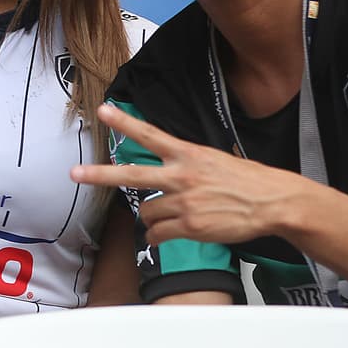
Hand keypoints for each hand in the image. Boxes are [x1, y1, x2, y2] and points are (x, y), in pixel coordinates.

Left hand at [70, 103, 299, 246]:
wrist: (272, 202)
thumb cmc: (247, 180)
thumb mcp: (214, 159)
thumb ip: (187, 162)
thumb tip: (167, 167)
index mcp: (188, 154)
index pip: (150, 134)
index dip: (125, 123)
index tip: (103, 110)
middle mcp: (182, 175)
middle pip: (131, 174)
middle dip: (99, 175)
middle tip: (74, 174)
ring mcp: (184, 202)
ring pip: (146, 212)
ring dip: (150, 218)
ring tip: (167, 218)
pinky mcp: (190, 226)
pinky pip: (159, 234)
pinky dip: (159, 237)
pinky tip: (169, 234)